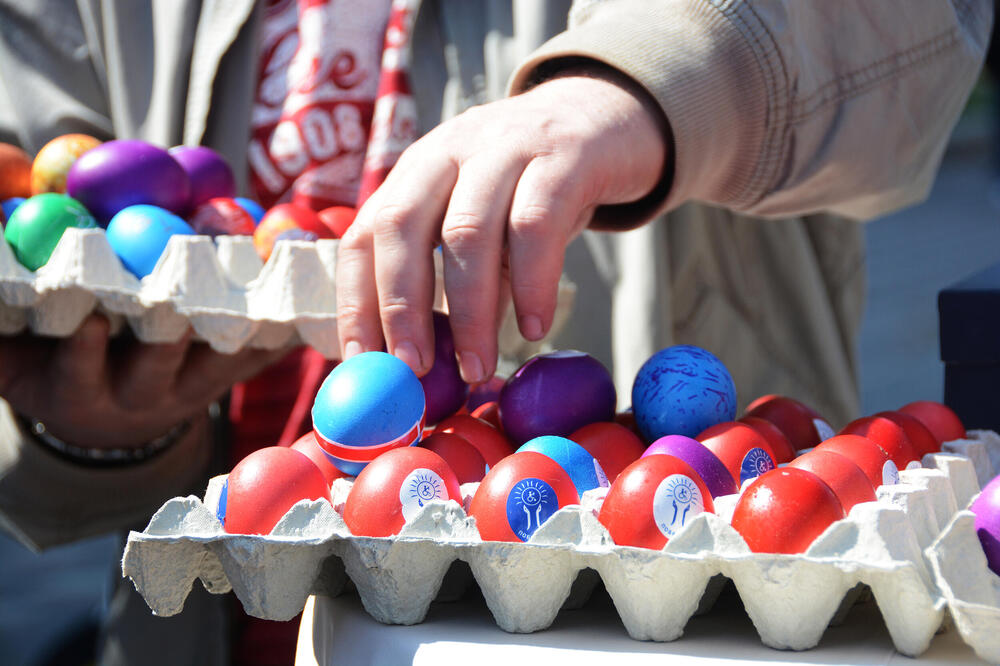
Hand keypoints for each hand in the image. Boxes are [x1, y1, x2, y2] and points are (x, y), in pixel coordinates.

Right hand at [0, 314, 291, 448]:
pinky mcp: (224, 379)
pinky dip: (280, 334)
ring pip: (216, 361)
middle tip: (181, 298)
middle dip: (169, 333)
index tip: (89, 323)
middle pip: (157, 365)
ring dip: (237, 328)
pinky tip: (309, 309)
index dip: (85, 349)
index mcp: (77, 387)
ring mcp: (188, 389)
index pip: (79, 368)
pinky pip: (256, 359)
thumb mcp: (10, 356)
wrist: (99, 418)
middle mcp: (137, 394)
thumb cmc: (46, 367)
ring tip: (259, 296)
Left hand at [336, 68, 668, 382]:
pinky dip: (532, 284)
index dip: (356, 300)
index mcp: (417, 170)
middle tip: (413, 368)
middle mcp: (449, 151)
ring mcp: (504, 148)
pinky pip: (536, 226)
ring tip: (477, 367)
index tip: (361, 361)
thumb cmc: (534, 187)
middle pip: (404, 227)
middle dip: (401, 306)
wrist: (607, 116)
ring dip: (468, 310)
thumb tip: (432, 362)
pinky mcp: (562, 158)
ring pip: (467, 231)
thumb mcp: (484, 222)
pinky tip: (535, 327)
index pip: (366, 233)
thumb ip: (458, 278)